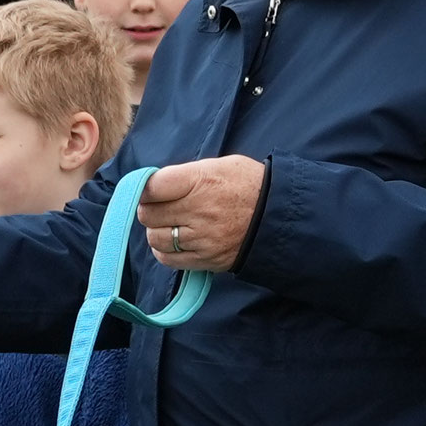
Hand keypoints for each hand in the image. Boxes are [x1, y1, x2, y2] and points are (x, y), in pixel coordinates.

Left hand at [135, 155, 265, 271]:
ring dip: (158, 230)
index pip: (151, 188)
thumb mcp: (219, 166)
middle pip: (147, 214)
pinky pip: (167, 258)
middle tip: (162, 207)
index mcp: (200, 181)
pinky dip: (165, 250)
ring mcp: (202, 238)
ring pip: (155, 238)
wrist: (281, 215)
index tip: (151, 191)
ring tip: (172, 224)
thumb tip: (151, 186)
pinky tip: (176, 240)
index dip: (145, 189)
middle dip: (150, 209)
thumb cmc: (248, 184)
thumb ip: (184, 175)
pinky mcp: (206, 259)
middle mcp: (200, 210)